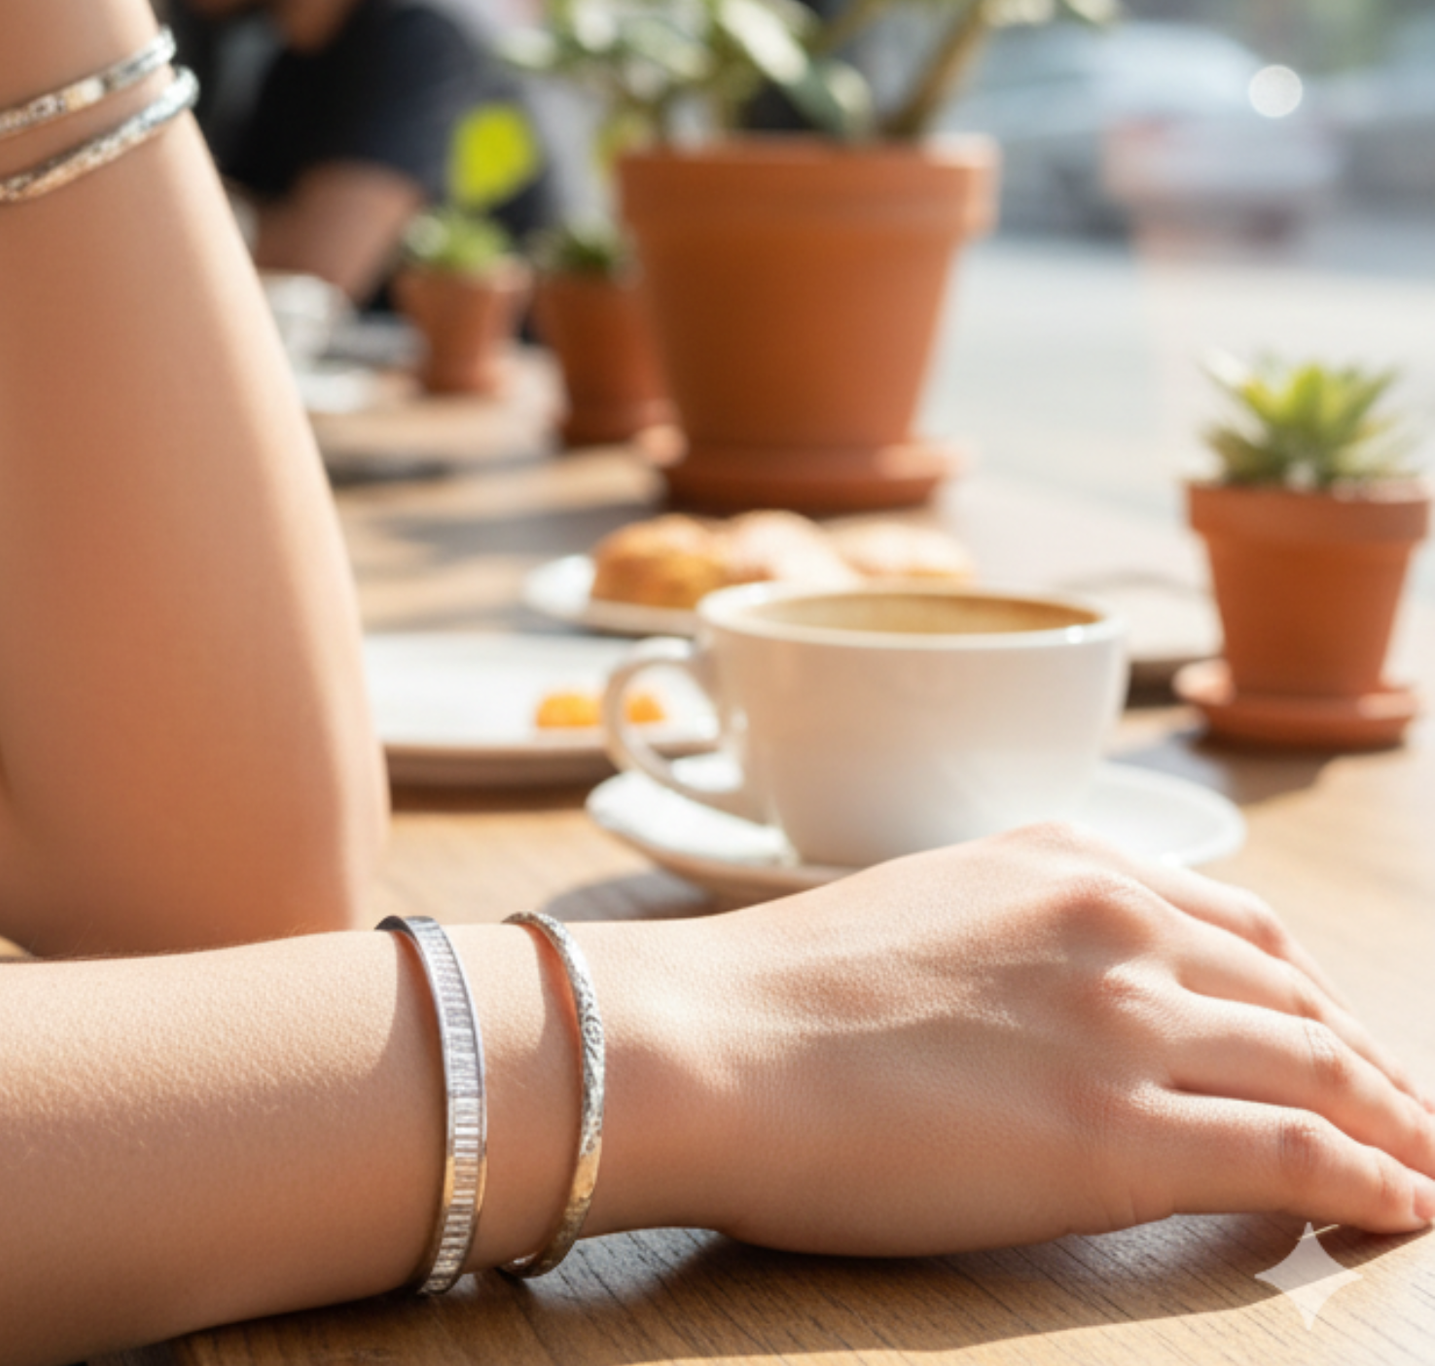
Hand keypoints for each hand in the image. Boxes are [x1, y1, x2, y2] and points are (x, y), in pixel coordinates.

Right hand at [646, 825, 1434, 1253]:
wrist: (709, 1042)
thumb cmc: (778, 992)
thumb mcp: (918, 912)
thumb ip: (1014, 934)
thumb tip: (1058, 998)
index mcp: (1061, 862)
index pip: (1239, 929)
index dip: (1313, 997)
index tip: (1342, 1044)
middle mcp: (1113, 921)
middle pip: (1298, 997)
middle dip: (1372, 1064)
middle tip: (1410, 1118)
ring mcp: (1123, 1023)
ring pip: (1321, 1069)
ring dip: (1396, 1125)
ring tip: (1428, 1169)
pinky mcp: (1120, 1135)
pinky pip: (1297, 1155)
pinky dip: (1372, 1184)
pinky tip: (1400, 1210)